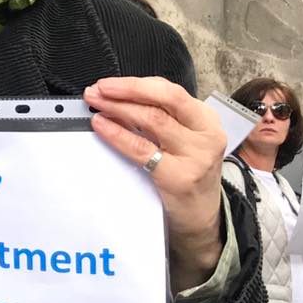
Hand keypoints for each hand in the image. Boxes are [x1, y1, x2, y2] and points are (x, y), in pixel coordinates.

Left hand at [84, 77, 227, 290]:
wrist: (201, 218)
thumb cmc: (188, 174)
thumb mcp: (183, 140)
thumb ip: (161, 119)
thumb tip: (118, 99)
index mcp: (206, 120)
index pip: (170, 91)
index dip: (137, 84)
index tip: (110, 84)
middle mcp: (205, 134)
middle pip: (163, 100)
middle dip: (126, 91)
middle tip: (98, 90)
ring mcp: (195, 156)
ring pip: (152, 120)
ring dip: (119, 108)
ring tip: (96, 104)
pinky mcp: (178, 177)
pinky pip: (141, 149)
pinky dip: (117, 134)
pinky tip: (102, 126)